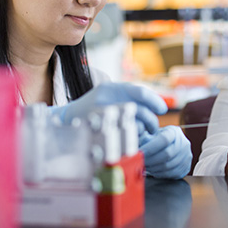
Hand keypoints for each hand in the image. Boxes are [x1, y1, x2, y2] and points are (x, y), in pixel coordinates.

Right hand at [50, 83, 167, 133]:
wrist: (65, 119)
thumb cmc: (93, 108)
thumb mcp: (109, 96)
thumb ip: (129, 98)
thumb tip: (158, 104)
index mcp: (109, 88)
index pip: (138, 91)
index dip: (154, 100)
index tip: (162, 109)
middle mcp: (104, 100)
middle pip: (137, 110)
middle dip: (150, 120)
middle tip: (154, 128)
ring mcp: (99, 115)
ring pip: (131, 124)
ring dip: (140, 130)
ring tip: (142, 133)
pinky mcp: (97, 130)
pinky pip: (121, 136)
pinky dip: (129, 139)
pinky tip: (129, 139)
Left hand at [139, 126, 192, 178]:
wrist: (171, 144)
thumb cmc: (159, 139)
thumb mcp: (152, 133)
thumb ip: (145, 138)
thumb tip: (136, 146)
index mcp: (174, 132)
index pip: (164, 139)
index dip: (151, 147)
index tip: (140, 152)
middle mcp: (183, 143)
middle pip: (167, 154)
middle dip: (151, 160)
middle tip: (141, 161)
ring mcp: (186, 155)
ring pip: (169, 166)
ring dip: (154, 168)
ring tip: (146, 166)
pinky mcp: (186, 166)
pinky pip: (172, 174)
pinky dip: (160, 174)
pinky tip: (153, 171)